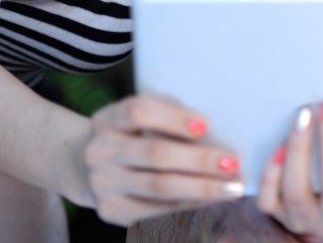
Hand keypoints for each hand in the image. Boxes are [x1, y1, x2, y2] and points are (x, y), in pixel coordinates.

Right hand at [82, 93, 244, 225]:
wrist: (89, 167)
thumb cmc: (133, 134)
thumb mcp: (142, 116)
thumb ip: (169, 114)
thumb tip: (214, 129)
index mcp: (108, 119)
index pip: (139, 112)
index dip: (173, 118)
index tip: (205, 125)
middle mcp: (100, 151)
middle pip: (154, 153)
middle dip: (199, 160)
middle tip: (232, 163)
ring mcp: (104, 183)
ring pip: (159, 187)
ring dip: (201, 187)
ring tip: (232, 186)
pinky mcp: (111, 210)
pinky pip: (157, 209)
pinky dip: (189, 203)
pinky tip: (212, 198)